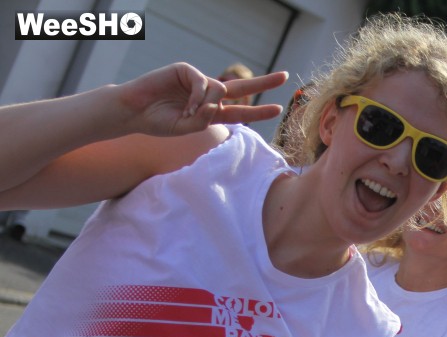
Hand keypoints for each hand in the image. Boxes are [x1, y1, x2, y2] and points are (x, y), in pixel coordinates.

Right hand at [117, 62, 285, 135]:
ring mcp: (198, 82)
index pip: (240, 111)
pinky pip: (204, 82)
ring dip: (209, 105)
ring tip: (190, 114)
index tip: (277, 108)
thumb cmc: (158, 122)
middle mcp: (208, 96)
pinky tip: (188, 105)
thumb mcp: (186, 128)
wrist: (134, 111)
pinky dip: (199, 96)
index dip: (259, 111)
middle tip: (285, 76)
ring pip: (220, 90)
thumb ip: (205, 120)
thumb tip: (218, 104)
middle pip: (241, 87)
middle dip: (264, 82)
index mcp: (210, 112)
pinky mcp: (186, 71)